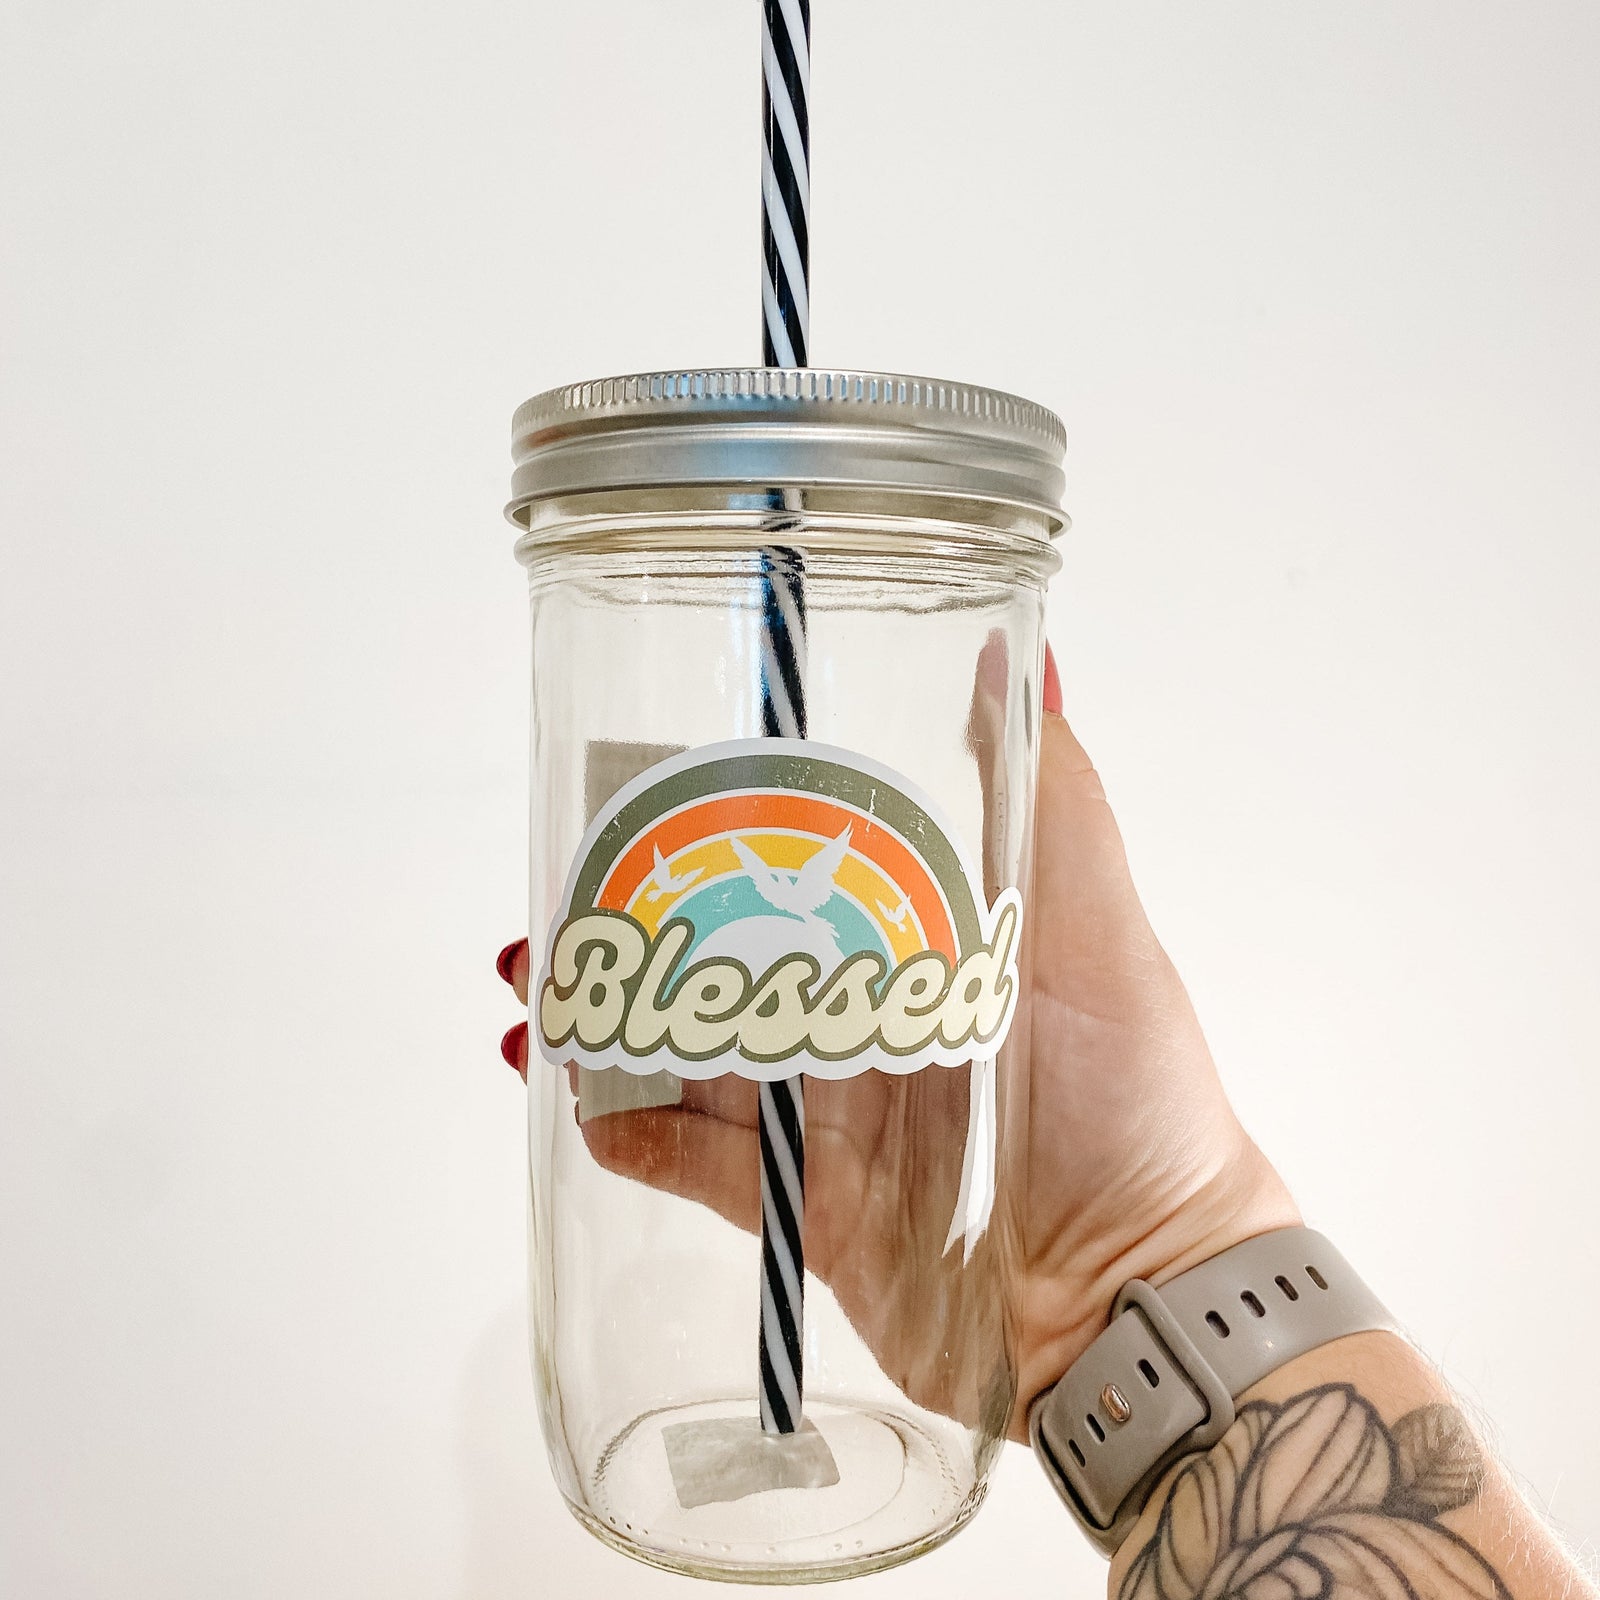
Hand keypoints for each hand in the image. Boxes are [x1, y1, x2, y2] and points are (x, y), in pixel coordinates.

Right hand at [496, 643, 1297, 1438]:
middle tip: (556, 915)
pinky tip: (577, 1103)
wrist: (1140, 1299)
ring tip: (538, 1004)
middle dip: (631, 933)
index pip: (792, 873)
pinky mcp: (803, 1207)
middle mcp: (864, 1021)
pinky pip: (695, 1164)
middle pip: (721, 964)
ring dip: (609, 1025)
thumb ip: (1054, 799)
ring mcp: (826, 1119)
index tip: (638, 804)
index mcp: (917, 944)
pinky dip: (630, 1135)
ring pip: (692, 1057)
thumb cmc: (1135, 1103)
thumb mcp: (1097, 931)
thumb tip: (1026, 650)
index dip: (711, 839)